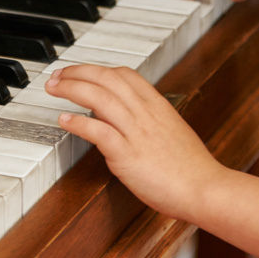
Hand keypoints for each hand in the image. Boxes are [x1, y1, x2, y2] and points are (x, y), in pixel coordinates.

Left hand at [47, 64, 222, 218]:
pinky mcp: (127, 155)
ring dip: (71, 88)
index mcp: (158, 105)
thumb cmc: (192, 168)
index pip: (125, 74)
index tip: (81, 72)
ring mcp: (136, 132)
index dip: (99, 69)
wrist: (204, 188)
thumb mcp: (174, 133)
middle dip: (78, 72)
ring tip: (54, 88)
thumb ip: (152, 123)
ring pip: (99, 97)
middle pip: (107, 78)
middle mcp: (146, 113)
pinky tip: (64, 119)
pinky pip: (99, 131)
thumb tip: (132, 123)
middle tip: (58, 76)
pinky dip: (78, 122)